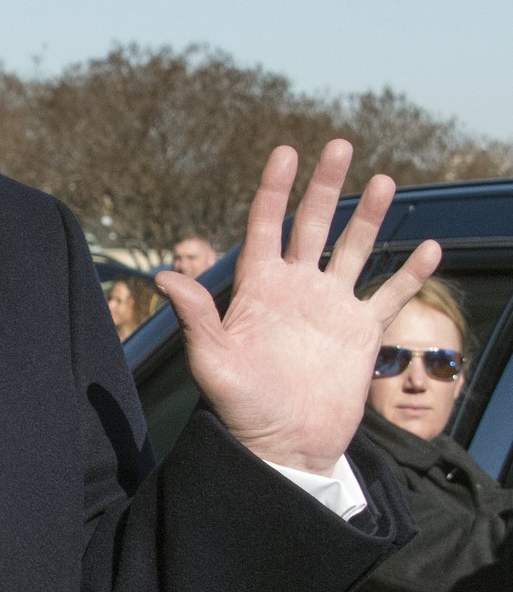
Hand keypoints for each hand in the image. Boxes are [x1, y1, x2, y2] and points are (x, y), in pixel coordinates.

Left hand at [156, 139, 440, 474]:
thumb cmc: (239, 406)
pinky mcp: (361, 333)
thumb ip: (195, 317)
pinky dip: (410, 272)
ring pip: (353, 249)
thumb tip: (163, 276)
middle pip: (312, 225)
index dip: (275, 189)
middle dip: (325, 186)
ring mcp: (331, 307)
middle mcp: (296, 288)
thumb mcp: (211, 360)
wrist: (282, 446)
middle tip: (338, 145)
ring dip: (369, 216)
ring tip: (384, 180)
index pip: (265, 226)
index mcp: (258, 287)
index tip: (286, 152)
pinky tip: (429, 247)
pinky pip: (390, 295)